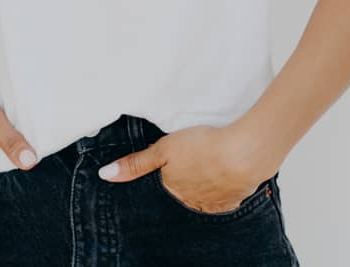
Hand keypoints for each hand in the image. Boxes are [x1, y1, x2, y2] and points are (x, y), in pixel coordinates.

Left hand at [96, 124, 272, 212]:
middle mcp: (191, 201)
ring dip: (207, 182)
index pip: (166, 183)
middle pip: (185, 190)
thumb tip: (105, 174)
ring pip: (205, 194)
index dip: (170, 170)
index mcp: (173, 189)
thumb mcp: (164, 149)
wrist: (245, 153)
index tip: (178, 159)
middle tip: (196, 159)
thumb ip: (136, 163)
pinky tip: (227, 173)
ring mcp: (214, 203)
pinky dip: (225, 186)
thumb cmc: (203, 146)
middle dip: (188, 179)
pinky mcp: (235, 199)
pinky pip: (226, 197)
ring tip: (212, 163)